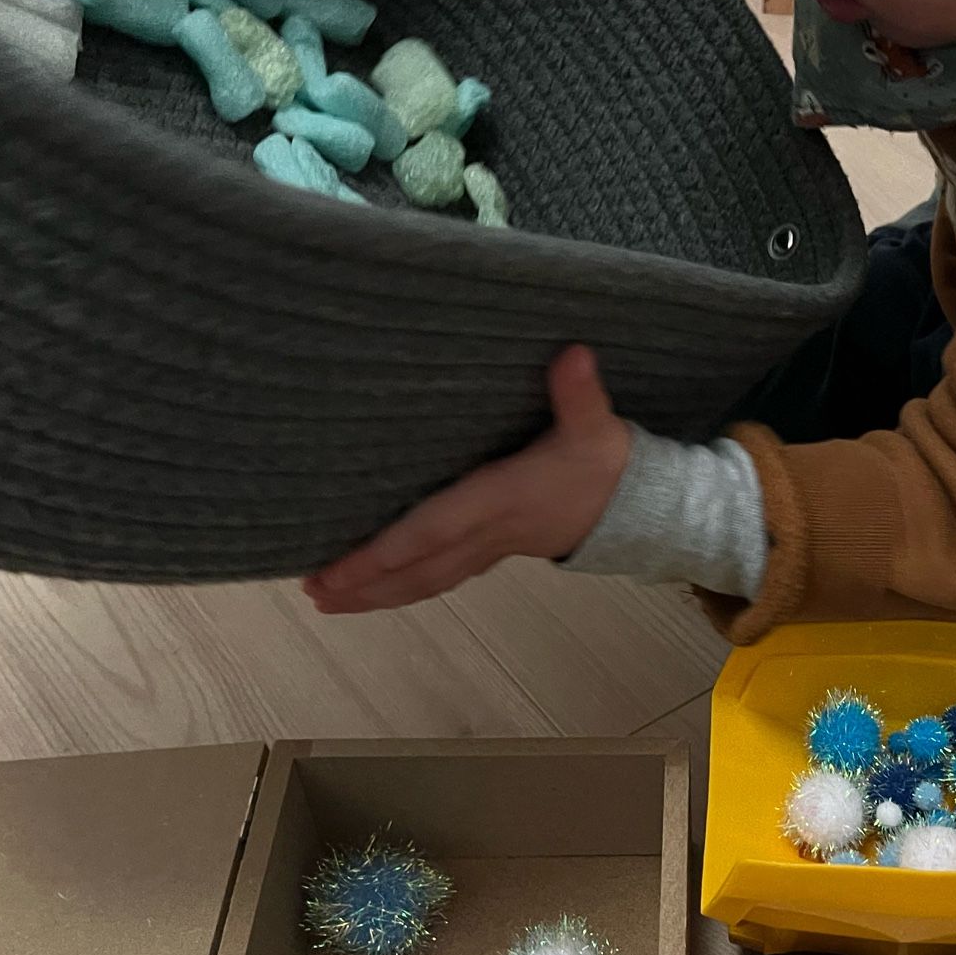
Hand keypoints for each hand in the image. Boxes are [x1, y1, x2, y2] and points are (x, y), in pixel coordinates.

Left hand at [304, 345, 630, 613]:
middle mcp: (490, 532)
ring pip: (427, 581)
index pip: (436, 529)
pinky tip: (376, 591)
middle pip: (419, 567)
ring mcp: (491, 549)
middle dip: (367, 582)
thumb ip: (579, 393)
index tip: (344, 565)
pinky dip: (404, 587)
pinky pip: (440, 577)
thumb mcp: (597, 426)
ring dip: (377, 594)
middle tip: (314, 591)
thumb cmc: (609, 466)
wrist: (640, 512)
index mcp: (503, 500)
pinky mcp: (494, 553)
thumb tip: (573, 354)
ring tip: (326, 601)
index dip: (389, 550)